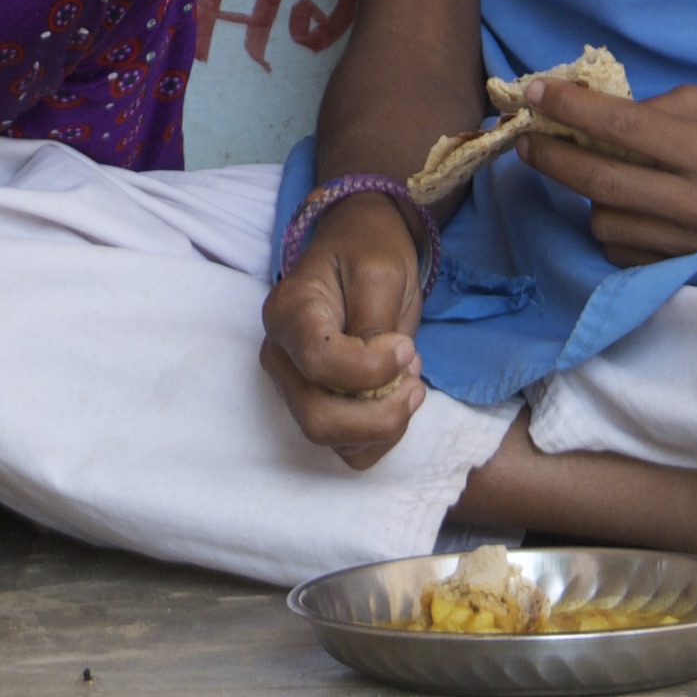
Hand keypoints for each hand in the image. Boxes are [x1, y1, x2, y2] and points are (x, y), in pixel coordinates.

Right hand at [260, 190, 430, 465]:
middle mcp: (281, 357)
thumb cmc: (369, 252)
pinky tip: (396, 398)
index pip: (319, 364)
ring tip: (408, 381)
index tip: (405, 347)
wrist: (361, 248)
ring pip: (332, 442)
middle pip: (318, 419)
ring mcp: (295, 386)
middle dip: (380, 414)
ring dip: (385, 424)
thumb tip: (382, 375)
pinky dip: (381, 437)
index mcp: (288, 314)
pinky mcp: (317, 405)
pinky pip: (348, 449)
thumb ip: (375, 323)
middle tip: (415, 379)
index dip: (371, 369)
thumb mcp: (380, 272)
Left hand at [515, 74, 696, 265]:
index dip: (570, 107)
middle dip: (552, 155)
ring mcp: (694, 245)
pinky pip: (619, 248)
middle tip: (526, 136)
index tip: (534, 90)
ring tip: (593, 167)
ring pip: (604, 220)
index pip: (623, 128)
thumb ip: (653, 109)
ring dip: (586, 192)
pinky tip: (623, 201)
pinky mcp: (685, 271)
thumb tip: (586, 111)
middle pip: (601, 182)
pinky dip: (610, 221)